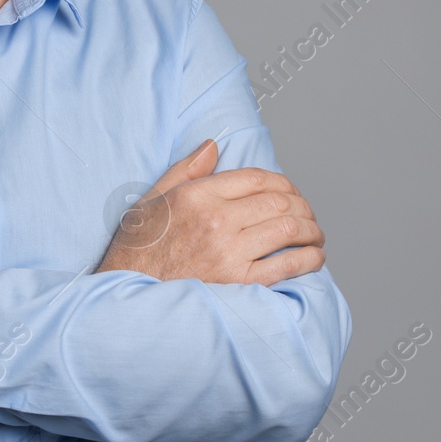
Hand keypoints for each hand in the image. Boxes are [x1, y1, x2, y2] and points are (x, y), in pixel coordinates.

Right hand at [96, 140, 325, 285]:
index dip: (283, 182)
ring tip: (315, 235)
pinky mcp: (238, 283)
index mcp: (198, 195)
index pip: (256, 177)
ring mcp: (229, 253)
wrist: (125, 295)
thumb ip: (186, 170)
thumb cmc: (138, 250)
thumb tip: (213, 146)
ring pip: (288, 228)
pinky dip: (309, 259)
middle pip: (278, 200)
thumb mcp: (153, 199)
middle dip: (302, 205)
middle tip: (308, 215)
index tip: (291, 191)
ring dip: (311, 230)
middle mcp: (216, 220)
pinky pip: (287, 265)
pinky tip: (314, 257)